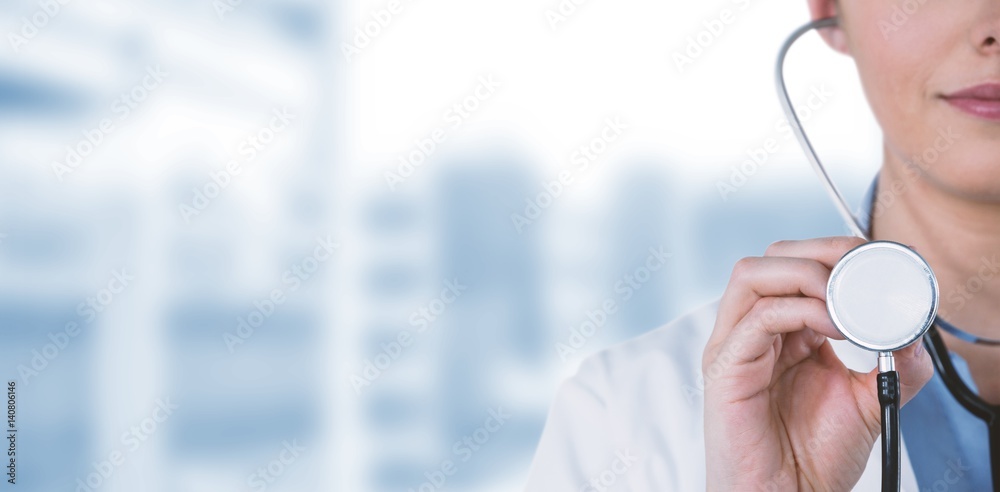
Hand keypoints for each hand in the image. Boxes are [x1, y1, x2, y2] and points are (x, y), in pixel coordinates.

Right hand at [702, 237, 932, 490]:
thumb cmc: (812, 456)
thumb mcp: (868, 397)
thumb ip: (891, 359)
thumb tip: (911, 326)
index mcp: (780, 331)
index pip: (797, 264)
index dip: (836, 253)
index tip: (879, 263)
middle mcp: (751, 331)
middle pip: (770, 257)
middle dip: (820, 251)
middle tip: (862, 270)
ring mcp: (734, 345)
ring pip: (752, 273)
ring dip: (805, 273)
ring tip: (843, 297)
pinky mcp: (725, 367)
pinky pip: (756, 318)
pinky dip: (799, 310)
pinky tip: (833, 326)